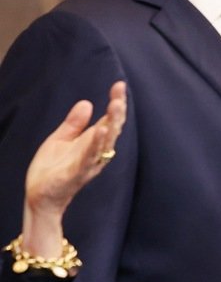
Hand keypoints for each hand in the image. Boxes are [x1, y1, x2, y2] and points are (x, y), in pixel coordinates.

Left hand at [21, 81, 127, 256]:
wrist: (39, 197)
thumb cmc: (52, 169)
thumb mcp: (60, 139)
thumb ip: (74, 123)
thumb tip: (87, 102)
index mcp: (93, 142)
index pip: (109, 119)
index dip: (116, 102)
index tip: (119, 85)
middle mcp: (96, 151)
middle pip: (112, 128)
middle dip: (117, 110)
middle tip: (120, 92)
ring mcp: (88, 162)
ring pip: (105, 141)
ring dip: (111, 123)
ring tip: (116, 105)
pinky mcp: (76, 173)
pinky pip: (89, 158)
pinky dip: (96, 144)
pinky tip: (100, 130)